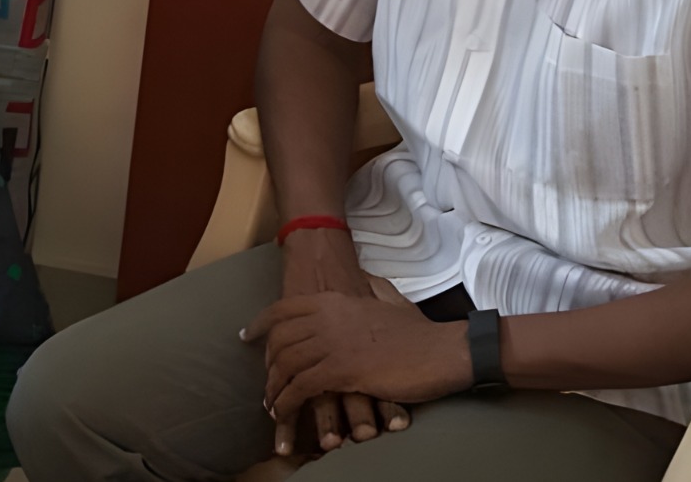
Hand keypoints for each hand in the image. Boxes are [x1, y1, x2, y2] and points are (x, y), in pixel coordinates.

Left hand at [264, 228, 411, 454]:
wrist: (442, 350)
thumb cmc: (418, 330)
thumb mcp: (388, 297)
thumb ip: (370, 287)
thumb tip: (362, 278)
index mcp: (334, 301)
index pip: (282, 309)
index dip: (260, 324)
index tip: (248, 337)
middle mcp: (326, 318)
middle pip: (279, 341)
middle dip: (267, 365)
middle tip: (266, 384)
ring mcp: (332, 344)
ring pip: (286, 365)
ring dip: (274, 389)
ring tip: (272, 406)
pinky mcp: (342, 371)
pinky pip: (301, 387)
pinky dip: (288, 402)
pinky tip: (285, 412)